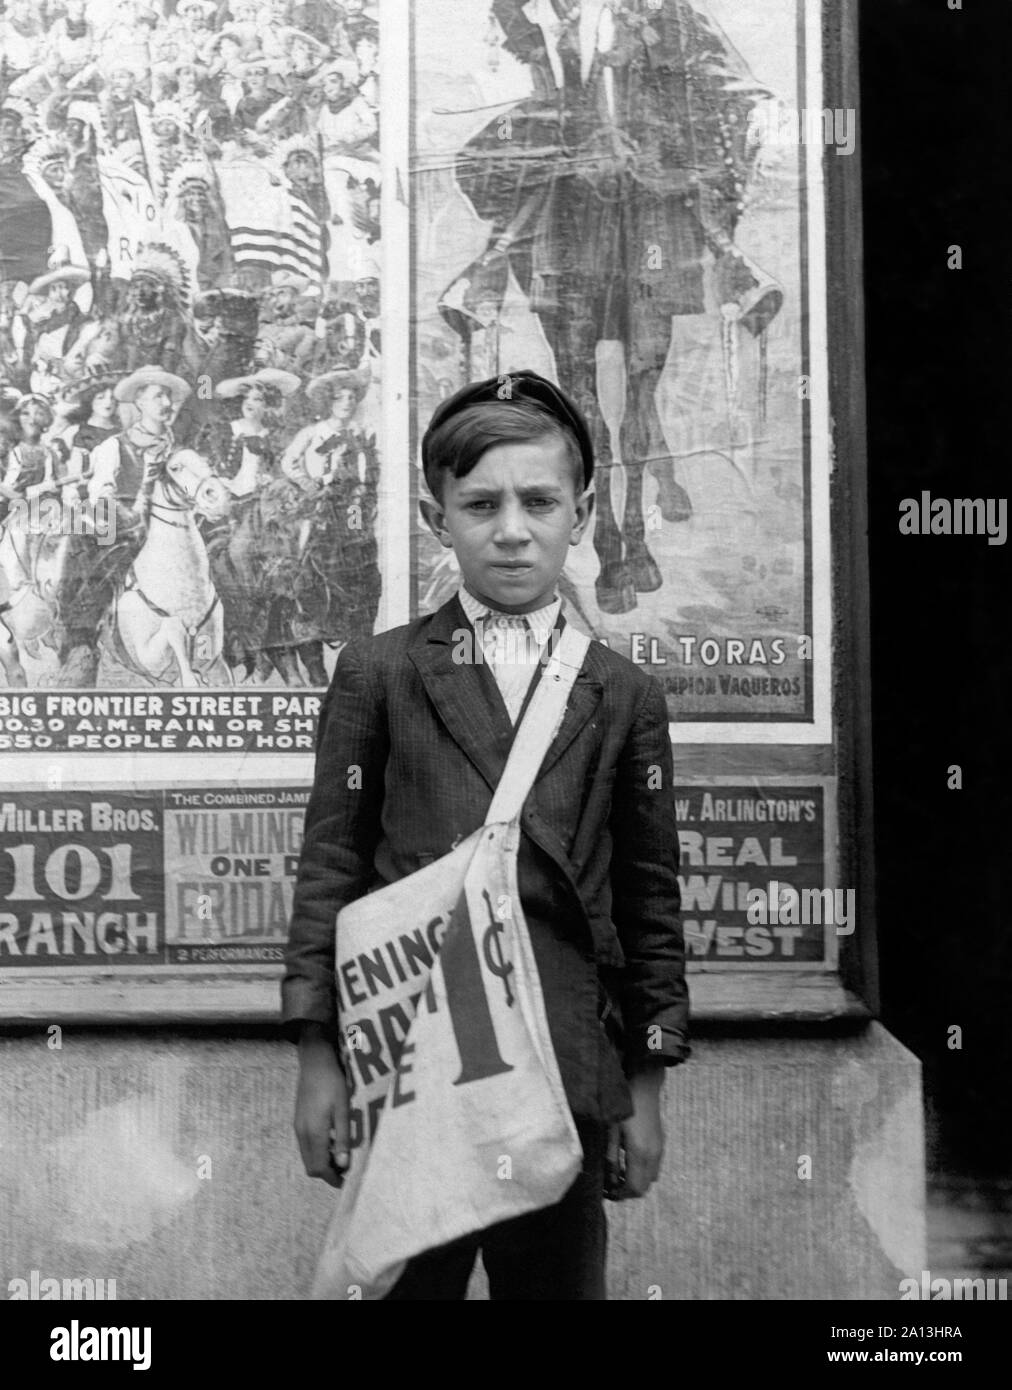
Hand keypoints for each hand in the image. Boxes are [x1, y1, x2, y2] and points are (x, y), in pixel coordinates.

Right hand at [294, 1026, 350, 1188]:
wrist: (314, 1062)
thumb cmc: (333, 1084)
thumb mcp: (343, 1110)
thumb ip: (342, 1138)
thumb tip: (343, 1164)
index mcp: (313, 1133)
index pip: (319, 1168)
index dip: (331, 1178)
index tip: (346, 1180)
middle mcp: (302, 1134)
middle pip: (310, 1166)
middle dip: (326, 1172)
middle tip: (345, 1169)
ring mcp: (298, 1127)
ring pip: (308, 1156)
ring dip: (322, 1161)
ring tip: (341, 1155)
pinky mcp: (299, 1120)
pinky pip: (306, 1145)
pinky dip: (318, 1150)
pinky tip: (332, 1140)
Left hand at [606, 1065, 664, 1199]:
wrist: (643, 1085)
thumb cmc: (623, 1105)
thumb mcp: (610, 1131)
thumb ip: (610, 1158)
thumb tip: (609, 1180)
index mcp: (640, 1152)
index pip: (634, 1187)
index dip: (620, 1195)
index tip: (607, 1193)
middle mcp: (654, 1154)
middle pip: (644, 1187)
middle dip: (627, 1190)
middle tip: (610, 1185)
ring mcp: (659, 1148)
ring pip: (650, 1178)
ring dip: (635, 1181)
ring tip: (618, 1173)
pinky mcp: (660, 1143)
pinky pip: (654, 1166)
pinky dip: (642, 1171)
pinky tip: (628, 1160)